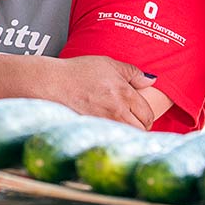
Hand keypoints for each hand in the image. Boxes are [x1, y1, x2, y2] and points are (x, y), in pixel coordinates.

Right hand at [40, 55, 157, 128]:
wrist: (53, 83)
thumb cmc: (79, 71)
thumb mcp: (108, 63)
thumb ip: (133, 72)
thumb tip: (151, 80)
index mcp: (125, 94)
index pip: (148, 115)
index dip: (147, 116)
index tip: (142, 115)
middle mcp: (117, 111)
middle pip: (141, 131)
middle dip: (141, 127)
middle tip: (134, 122)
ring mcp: (105, 123)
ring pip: (127, 138)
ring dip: (128, 134)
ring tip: (122, 128)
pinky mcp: (93, 131)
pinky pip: (111, 140)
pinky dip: (113, 139)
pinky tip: (108, 131)